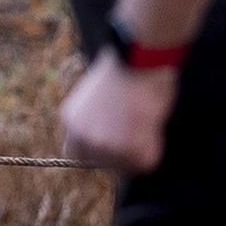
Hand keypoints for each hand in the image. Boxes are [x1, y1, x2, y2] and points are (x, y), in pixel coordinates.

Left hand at [59, 49, 177, 175]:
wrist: (141, 61)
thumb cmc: (124, 68)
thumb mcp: (94, 92)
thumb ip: (93, 117)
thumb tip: (106, 133)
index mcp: (72, 121)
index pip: (75, 152)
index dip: (94, 150)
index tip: (110, 144)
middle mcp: (85, 138)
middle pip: (99, 162)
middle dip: (115, 152)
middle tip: (133, 133)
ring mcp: (108, 148)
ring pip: (123, 165)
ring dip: (135, 149)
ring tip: (144, 121)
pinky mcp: (133, 152)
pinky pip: (144, 162)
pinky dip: (153, 148)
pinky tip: (152, 125)